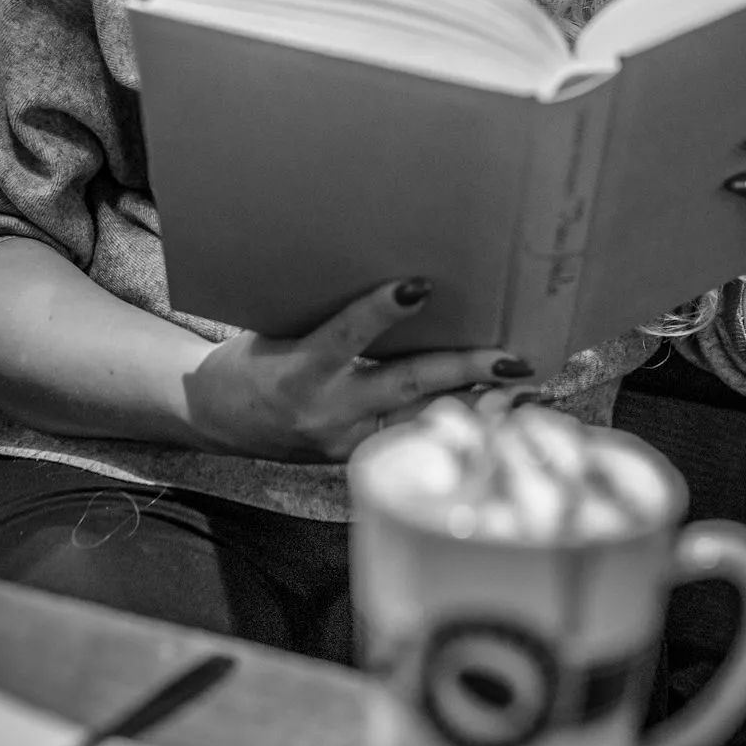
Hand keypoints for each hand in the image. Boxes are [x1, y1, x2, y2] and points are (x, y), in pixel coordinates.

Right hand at [183, 278, 533, 461]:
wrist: (217, 418)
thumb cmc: (255, 358)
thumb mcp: (284, 329)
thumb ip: (336, 318)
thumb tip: (405, 286)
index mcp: (300, 367)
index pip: (347, 333)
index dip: (382, 310)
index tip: (420, 286)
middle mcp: (328, 408)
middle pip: (406, 385)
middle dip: (464, 370)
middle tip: (513, 359)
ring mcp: (346, 441)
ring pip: (422, 420)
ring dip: (479, 408)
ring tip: (528, 394)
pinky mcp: (357, 459)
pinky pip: (414, 441)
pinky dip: (456, 429)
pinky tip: (497, 421)